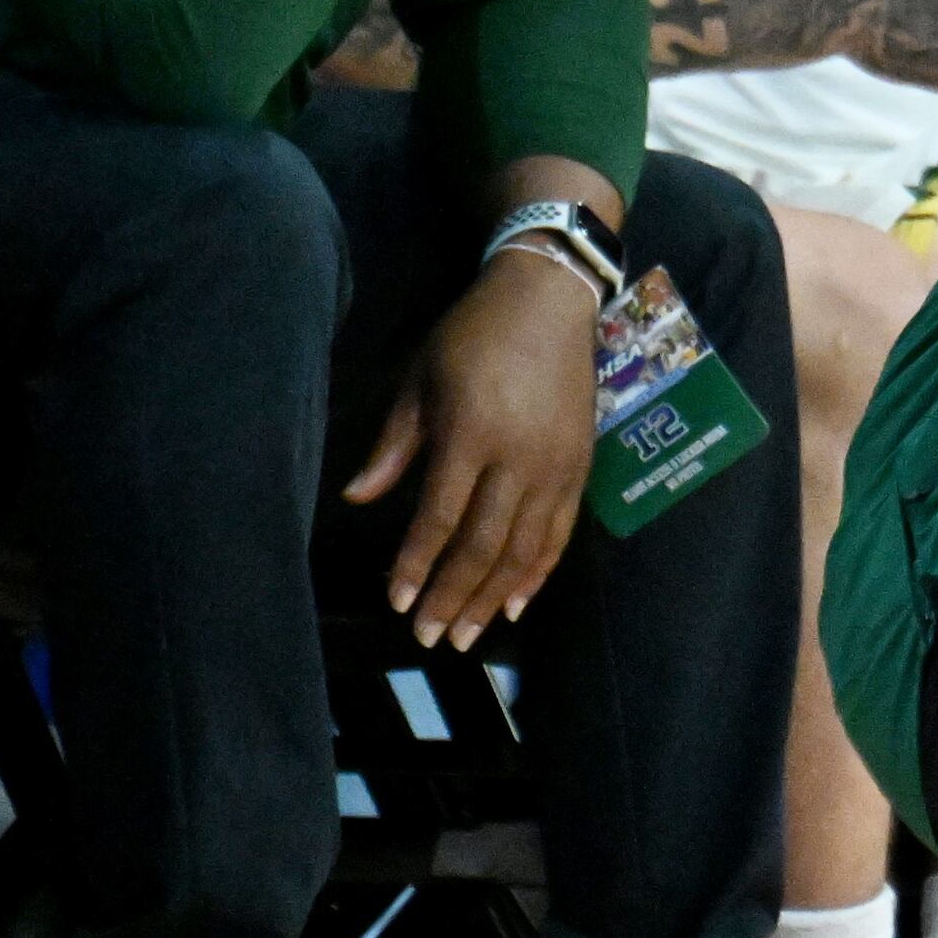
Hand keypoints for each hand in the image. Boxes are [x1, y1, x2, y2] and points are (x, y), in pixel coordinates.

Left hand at [344, 247, 599, 649]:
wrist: (550, 300)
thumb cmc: (472, 335)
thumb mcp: (420, 380)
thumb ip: (394, 445)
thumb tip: (356, 498)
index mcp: (472, 434)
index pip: (441, 517)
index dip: (417, 564)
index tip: (398, 602)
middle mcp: (519, 459)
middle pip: (484, 545)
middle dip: (454, 596)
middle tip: (430, 637)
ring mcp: (556, 467)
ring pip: (525, 549)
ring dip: (493, 597)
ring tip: (469, 635)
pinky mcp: (580, 467)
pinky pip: (560, 532)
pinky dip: (538, 572)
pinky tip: (516, 602)